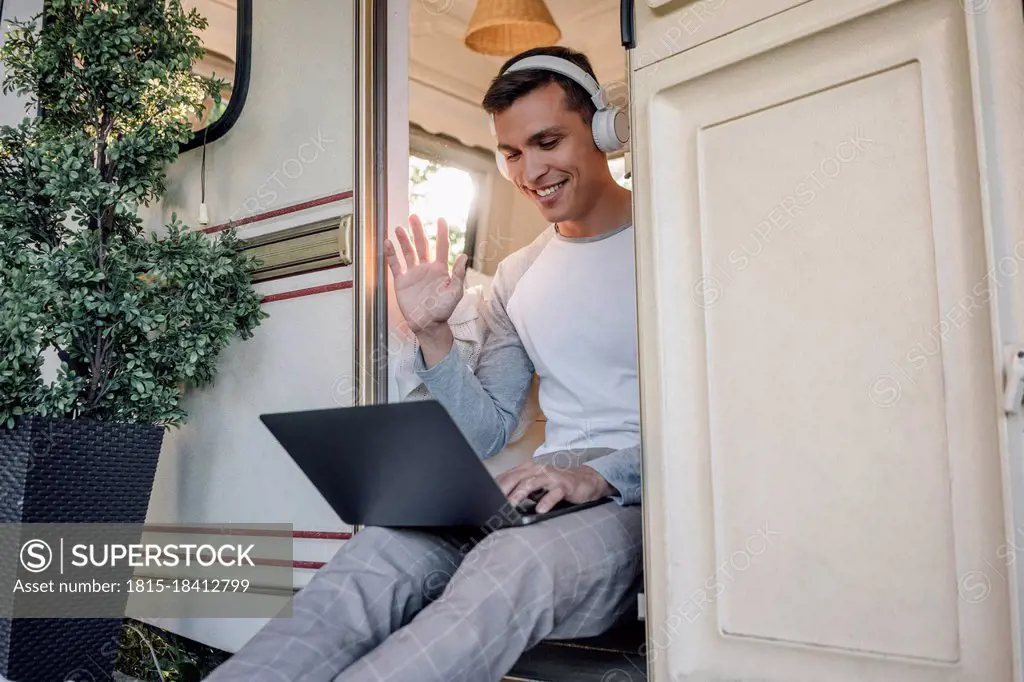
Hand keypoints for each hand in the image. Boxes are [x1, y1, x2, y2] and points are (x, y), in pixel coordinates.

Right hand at [384, 215, 467, 333]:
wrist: (428, 324)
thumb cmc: (444, 310)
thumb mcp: (455, 292)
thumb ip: (459, 274)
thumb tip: (464, 256)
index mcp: (440, 269)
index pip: (441, 246)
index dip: (441, 233)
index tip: (441, 219)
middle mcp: (426, 268)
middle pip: (422, 244)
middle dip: (418, 230)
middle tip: (414, 217)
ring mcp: (413, 273)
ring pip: (408, 252)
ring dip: (404, 240)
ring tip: (399, 228)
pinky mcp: (402, 281)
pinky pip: (395, 265)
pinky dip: (391, 254)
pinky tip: (387, 243)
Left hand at [496, 460, 614, 514]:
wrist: (584, 481)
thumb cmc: (557, 484)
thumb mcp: (536, 485)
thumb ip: (521, 489)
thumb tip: (501, 501)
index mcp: (529, 469)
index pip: (508, 476)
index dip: (496, 486)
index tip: (484, 497)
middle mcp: (538, 470)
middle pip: (516, 478)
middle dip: (503, 490)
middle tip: (493, 502)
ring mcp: (551, 476)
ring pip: (531, 483)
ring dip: (519, 495)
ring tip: (510, 506)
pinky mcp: (564, 485)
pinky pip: (554, 494)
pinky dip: (546, 501)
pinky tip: (540, 510)